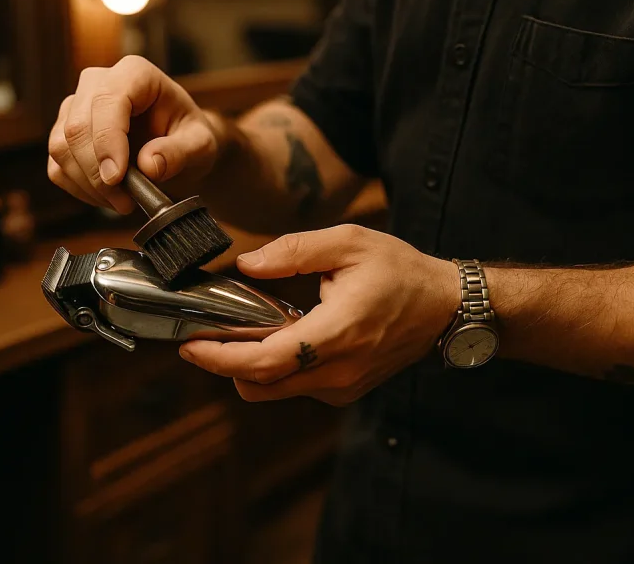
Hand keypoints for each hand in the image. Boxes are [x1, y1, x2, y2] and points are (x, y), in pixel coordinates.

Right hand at [48, 56, 220, 211]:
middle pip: (77, 126)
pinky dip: (81, 190)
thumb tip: (149, 164)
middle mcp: (98, 83)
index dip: (107, 141)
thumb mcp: (201, 144)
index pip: (108, 101)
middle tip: (126, 202)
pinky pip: (57, 167)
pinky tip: (108, 197)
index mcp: (135, 74)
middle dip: (97, 172)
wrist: (178, 146)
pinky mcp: (64, 135)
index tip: (118, 177)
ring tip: (123, 201)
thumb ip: (181, 152)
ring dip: (89, 185)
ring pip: (61, 147)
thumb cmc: (188, 136)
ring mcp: (75, 107)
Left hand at [179, 225, 461, 405]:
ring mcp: (342, 387)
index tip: (189, 344)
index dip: (219, 358)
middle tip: (201, 335)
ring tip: (235, 333)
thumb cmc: (400, 271)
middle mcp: (337, 370)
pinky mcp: (344, 391)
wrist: (445, 308)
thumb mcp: (348, 243)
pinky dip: (273, 370)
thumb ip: (293, 251)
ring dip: (247, 367)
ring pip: (273, 390)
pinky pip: (295, 388)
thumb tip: (246, 264)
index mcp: (337, 332)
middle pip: (258, 384)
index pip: (264, 361)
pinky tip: (273, 338)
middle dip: (222, 364)